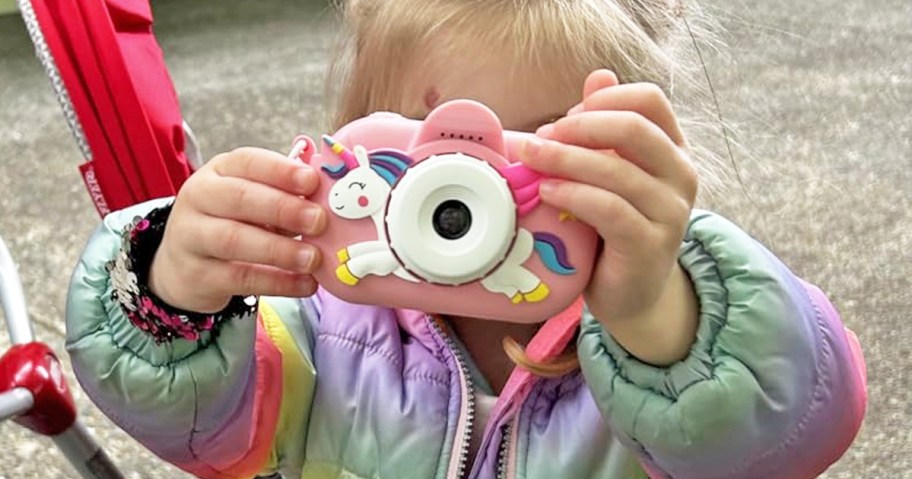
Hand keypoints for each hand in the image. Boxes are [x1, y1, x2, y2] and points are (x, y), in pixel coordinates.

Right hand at [149, 147, 326, 312]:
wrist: (183, 266)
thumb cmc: (232, 222)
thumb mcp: (252, 200)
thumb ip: (284, 195)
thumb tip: (328, 199)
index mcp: (219, 171)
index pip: (247, 161)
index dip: (281, 170)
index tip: (312, 181)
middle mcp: (199, 198)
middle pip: (239, 198)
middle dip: (283, 208)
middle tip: (319, 220)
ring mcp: (191, 237)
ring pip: (234, 240)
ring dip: (279, 249)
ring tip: (313, 258)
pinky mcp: (197, 275)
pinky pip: (240, 278)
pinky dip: (277, 282)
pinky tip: (306, 284)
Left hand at [521, 70, 698, 364]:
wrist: (632, 294)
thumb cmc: (615, 228)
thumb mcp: (610, 173)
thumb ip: (604, 129)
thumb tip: (597, 75)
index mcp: (673, 149)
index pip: (649, 100)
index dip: (603, 100)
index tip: (567, 118)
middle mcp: (681, 176)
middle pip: (634, 128)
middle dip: (579, 127)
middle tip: (540, 137)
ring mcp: (670, 212)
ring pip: (616, 170)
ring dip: (564, 159)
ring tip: (530, 159)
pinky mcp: (649, 245)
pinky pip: (609, 209)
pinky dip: (573, 194)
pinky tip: (547, 191)